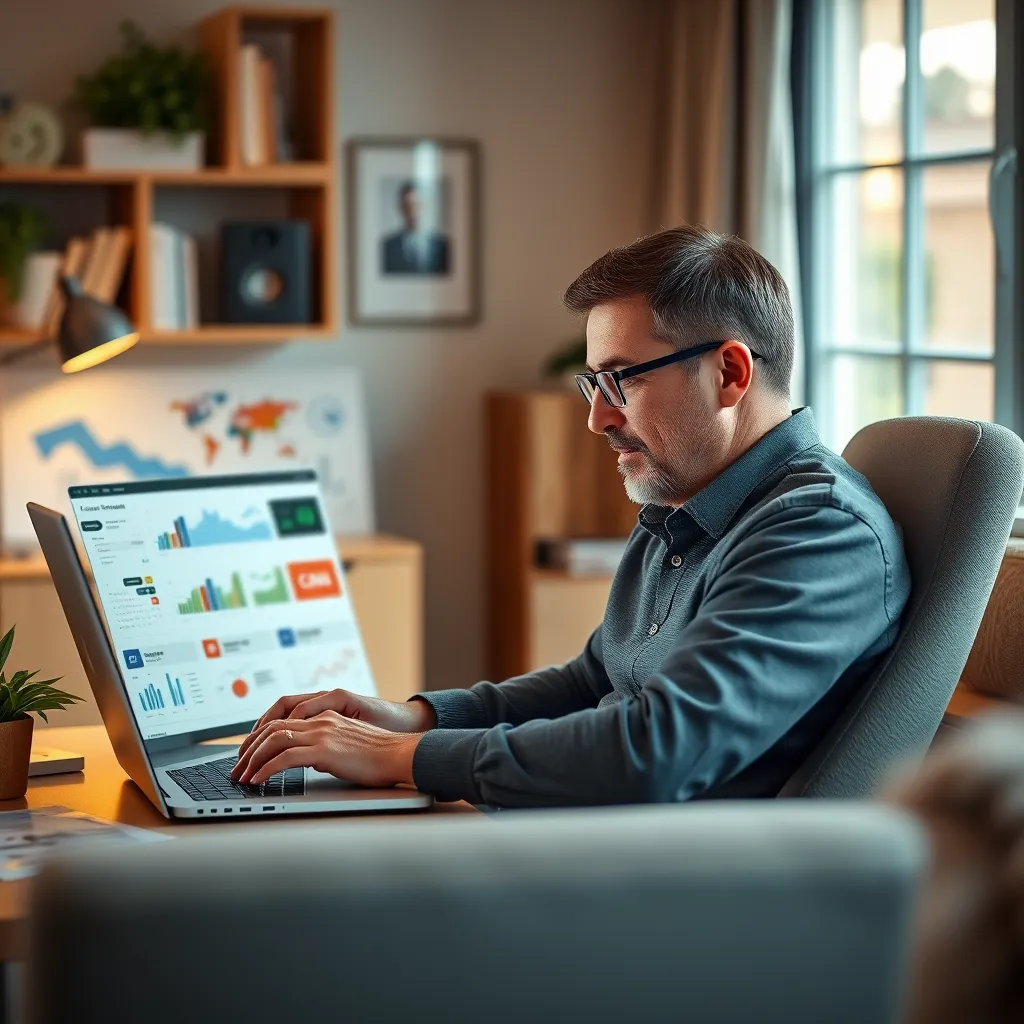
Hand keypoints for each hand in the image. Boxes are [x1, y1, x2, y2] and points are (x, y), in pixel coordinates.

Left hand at [235, 688, 434, 766]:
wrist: (399, 755)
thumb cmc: (378, 756)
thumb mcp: (345, 746)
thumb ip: (324, 747)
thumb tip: (307, 760)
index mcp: (324, 717)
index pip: (281, 720)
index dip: (259, 735)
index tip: (247, 753)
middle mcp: (320, 720)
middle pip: (271, 727)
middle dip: (249, 748)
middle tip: (237, 768)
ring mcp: (321, 732)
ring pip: (273, 739)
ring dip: (253, 759)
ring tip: (243, 777)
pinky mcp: (324, 749)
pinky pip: (284, 757)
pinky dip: (266, 769)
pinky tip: (258, 781)